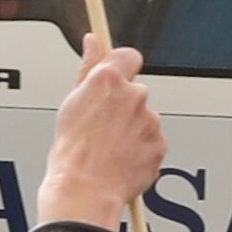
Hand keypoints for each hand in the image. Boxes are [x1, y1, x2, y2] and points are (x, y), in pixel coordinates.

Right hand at [32, 46, 165, 231]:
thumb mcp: (71, 102)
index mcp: (108, 80)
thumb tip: (92, 42)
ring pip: (144, 119)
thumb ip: (87, 67)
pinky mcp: (159, 144)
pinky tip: (121, 159)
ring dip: (132, 130)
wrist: (84, 190)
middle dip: (123, 106)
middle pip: (135, 91)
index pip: (128, 55)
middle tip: (102, 126)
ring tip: (109, 148)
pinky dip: (141, 150)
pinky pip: (152, 142)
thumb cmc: (72, 152)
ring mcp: (150, 120)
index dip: (121, 66)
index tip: (116, 75)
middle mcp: (134, 95)